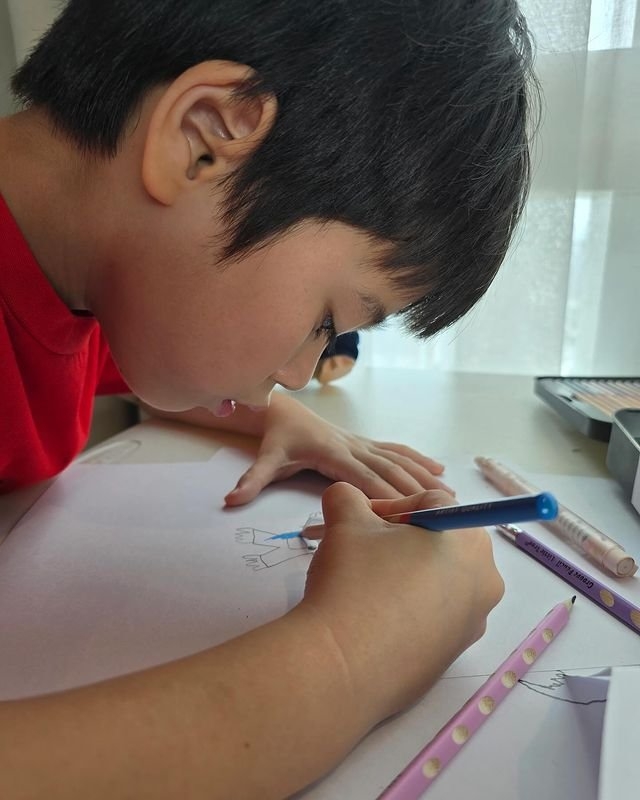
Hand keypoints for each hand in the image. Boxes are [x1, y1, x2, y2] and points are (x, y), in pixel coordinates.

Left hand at [224, 393, 452, 505]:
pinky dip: (417, 458)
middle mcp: (352, 446)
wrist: (281, 407)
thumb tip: (231, 500)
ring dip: (423, 475)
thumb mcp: (264, 458)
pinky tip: (437, 468)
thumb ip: (252, 479)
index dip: (385, 495)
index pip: (362, 478)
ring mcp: (361, 442)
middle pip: (388, 470)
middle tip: (441, 509)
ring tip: (449, 493)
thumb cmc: (276, 436)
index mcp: (332, 453)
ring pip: (397, 459)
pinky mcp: (364, 442)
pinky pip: (394, 450)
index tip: (408, 513)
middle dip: (415, 489)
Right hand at [299, 483, 504, 725]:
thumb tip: (348, 498)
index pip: (431, 503)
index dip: (390, 506)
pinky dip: (410, 608)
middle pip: (442, 541)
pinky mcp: (454, 656)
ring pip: (440, 579)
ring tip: (366, 583)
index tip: (361, 521)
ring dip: (406, 572)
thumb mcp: (346, 521)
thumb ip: (348, 497)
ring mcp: (473, 622)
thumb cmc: (354, 581)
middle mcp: (485, 579)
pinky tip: (375, 616)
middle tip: (364, 548)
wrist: (343, 666)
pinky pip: (435, 616)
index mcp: (468, 538)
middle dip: (403, 539)